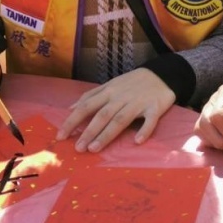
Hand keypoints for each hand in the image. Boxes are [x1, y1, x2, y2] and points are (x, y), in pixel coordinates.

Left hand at [57, 67, 175, 151]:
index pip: (86, 106)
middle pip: (102, 115)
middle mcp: (121, 97)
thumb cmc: (132, 83)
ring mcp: (138, 102)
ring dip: (107, 134)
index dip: (73, 121)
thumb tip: (70, 108)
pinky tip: (137, 141)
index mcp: (108, 92)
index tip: (61, 136)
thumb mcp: (109, 85)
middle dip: (88, 131)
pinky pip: (150, 120)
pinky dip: (144, 130)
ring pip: (120, 119)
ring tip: (94, 148)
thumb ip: (90, 96)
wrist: (161, 74)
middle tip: (78, 148)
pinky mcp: (155, 108)